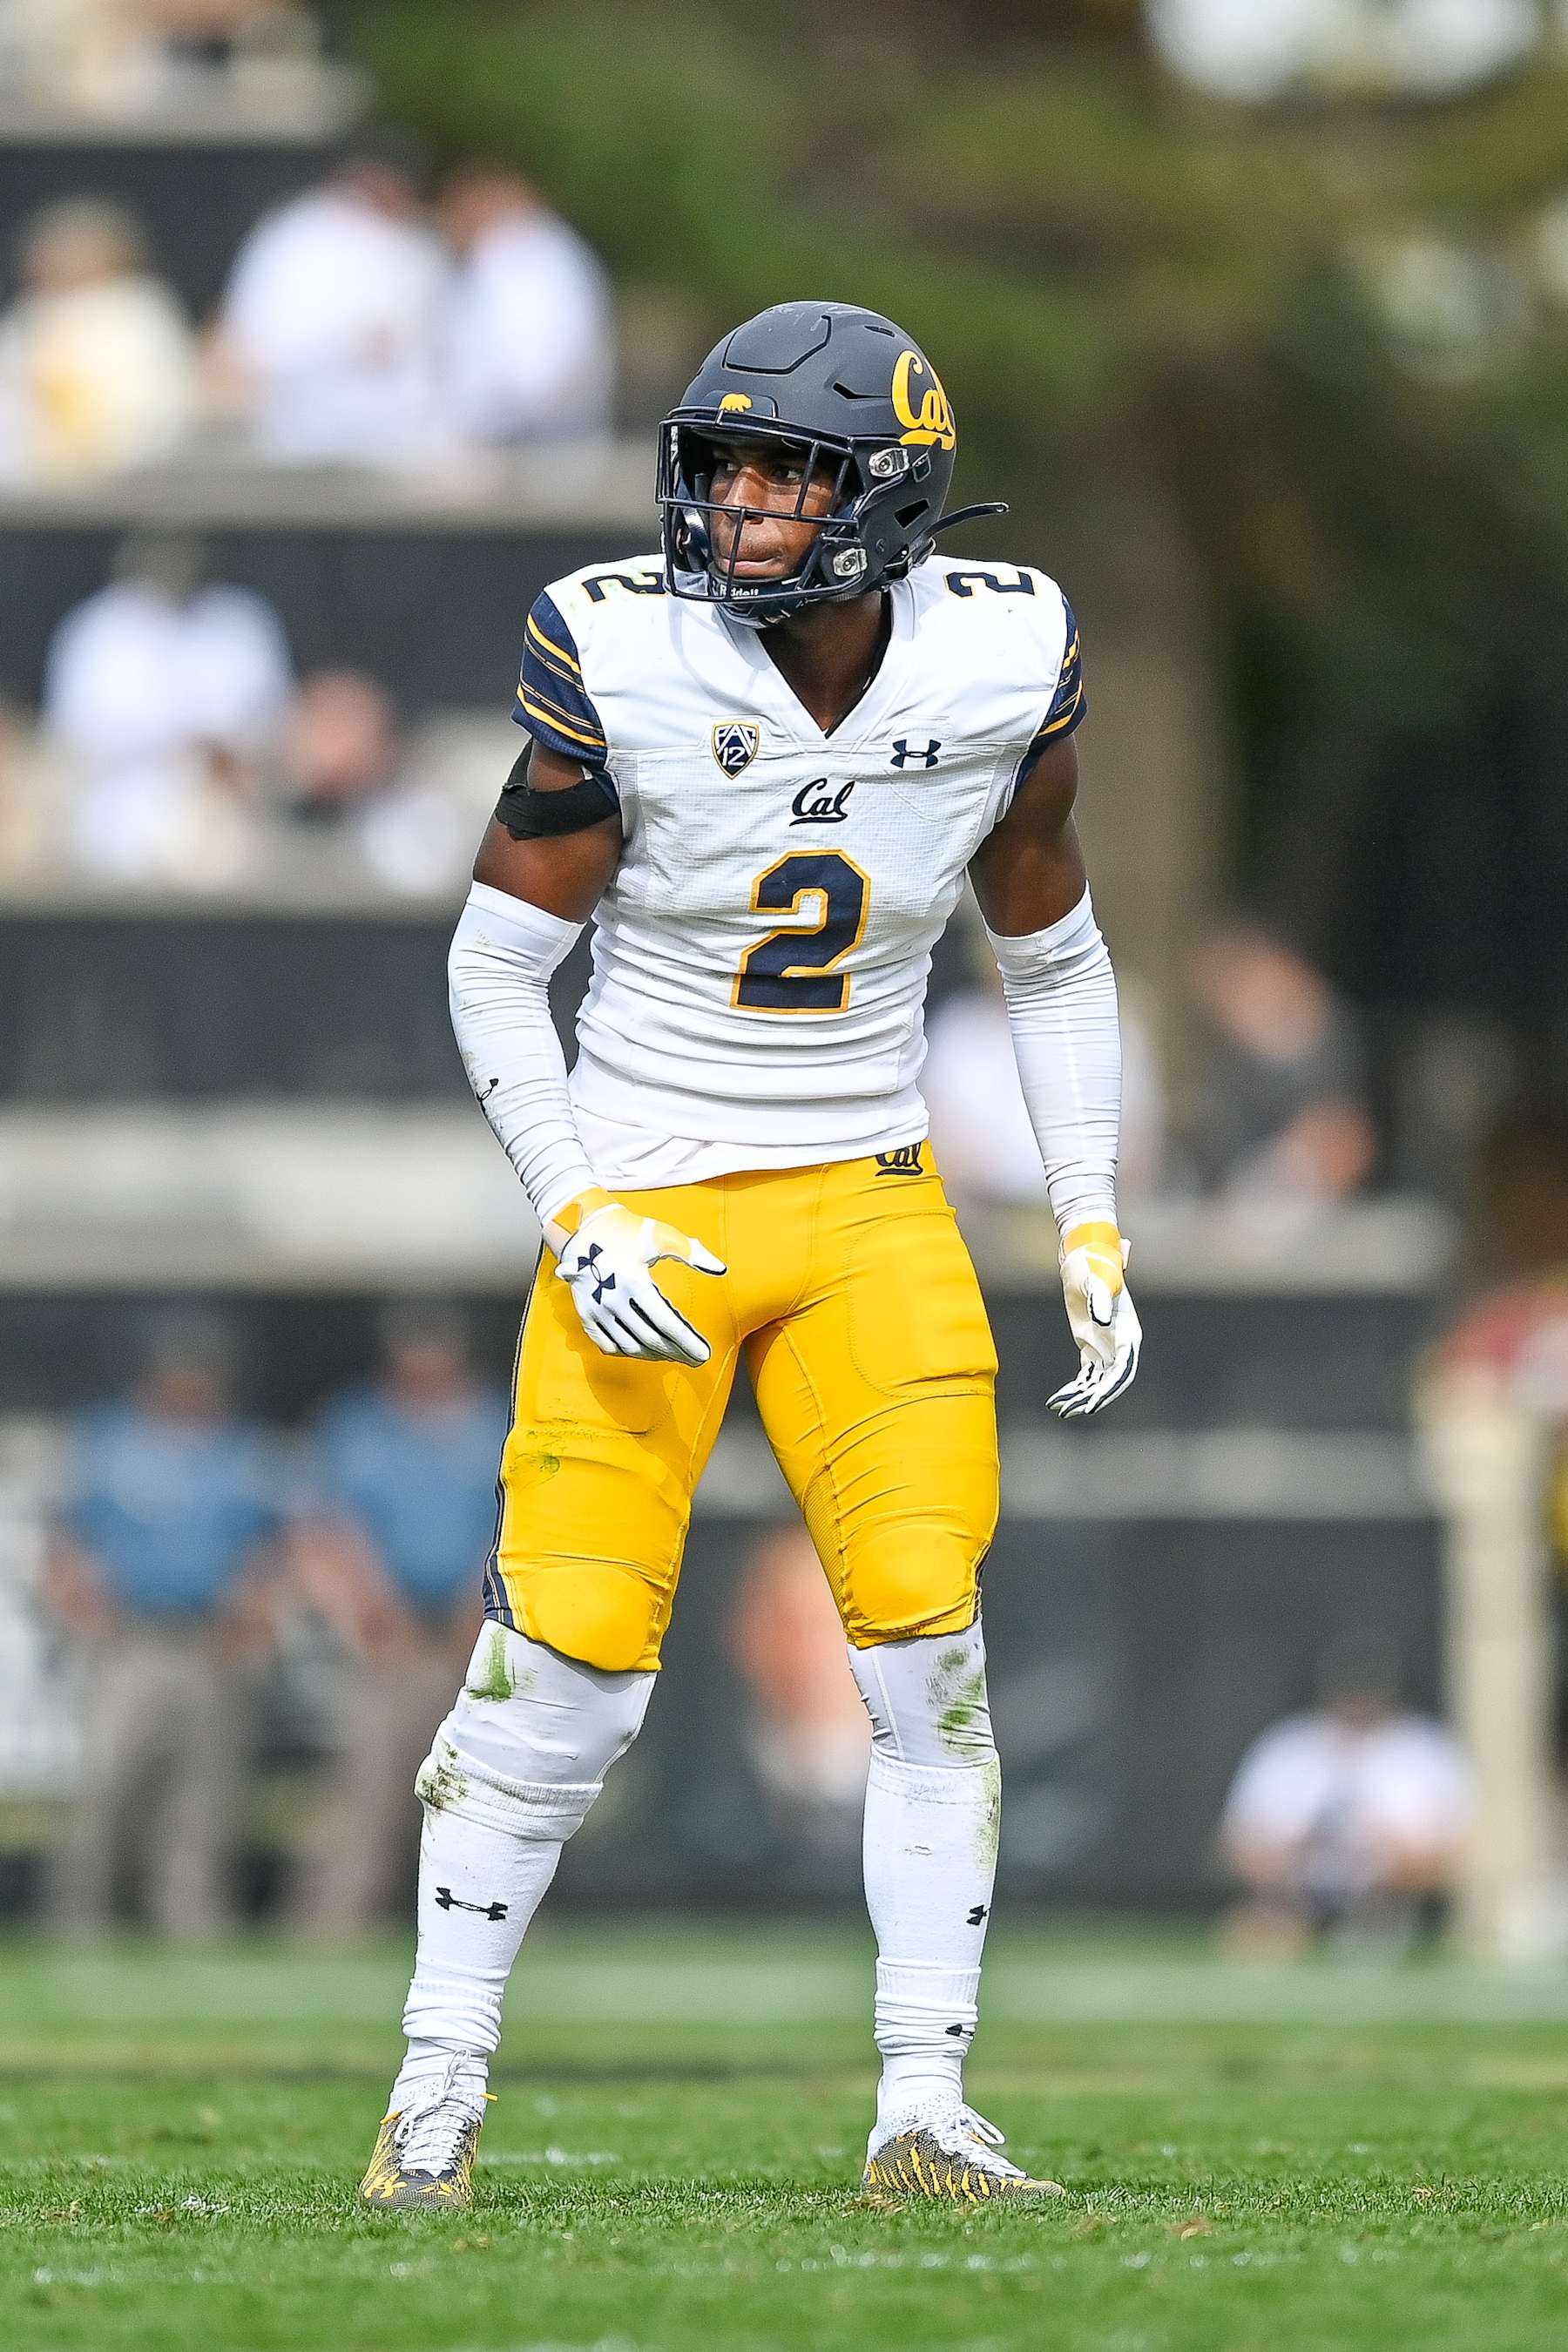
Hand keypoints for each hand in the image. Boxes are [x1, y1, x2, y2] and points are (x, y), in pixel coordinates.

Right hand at [547, 1189, 724, 1365]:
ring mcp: (596, 1309)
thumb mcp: (660, 1235)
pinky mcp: (585, 1313)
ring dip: (653, 1355)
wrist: (582, 1226)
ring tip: (672, 1355)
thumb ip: (691, 1252)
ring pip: (628, 1346)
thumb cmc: (627, 1230)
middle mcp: (613, 1300)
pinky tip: (642, 1351)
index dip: (687, 1342)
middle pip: (649, 1339)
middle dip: (675, 1352)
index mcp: (634, 1281)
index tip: (704, 1355)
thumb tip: (720, 1268)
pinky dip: (625, 1352)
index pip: (666, 1323)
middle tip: (694, 1359)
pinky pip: (605, 1344)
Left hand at [1050, 1220, 1140, 1417]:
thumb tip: (1101, 1319)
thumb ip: (1099, 1298)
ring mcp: (1106, 1344)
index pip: (1123, 1369)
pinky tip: (1058, 1399)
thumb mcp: (1095, 1279)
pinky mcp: (1090, 1343)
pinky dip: (1074, 1387)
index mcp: (1128, 1332)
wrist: (1085, 1254)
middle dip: (1093, 1398)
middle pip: (1110, 1380)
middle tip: (1071, 1411)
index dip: (1109, 1389)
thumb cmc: (1093, 1264)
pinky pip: (1085, 1373)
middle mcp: (1121, 1342)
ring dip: (1081, 1397)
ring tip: (1059, 1409)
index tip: (1093, 1404)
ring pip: (1097, 1381)